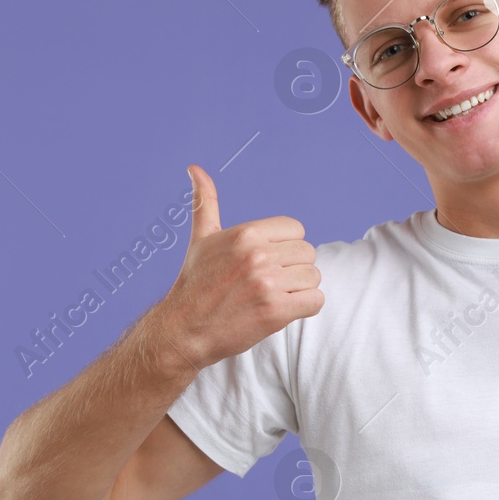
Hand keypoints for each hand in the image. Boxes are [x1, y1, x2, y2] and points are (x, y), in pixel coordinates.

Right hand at [151, 164, 323, 368]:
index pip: (297, 229)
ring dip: (299, 290)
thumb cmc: (194, 284)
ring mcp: (267, 283)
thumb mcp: (201, 239)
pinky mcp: (275, 311)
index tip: (266, 261)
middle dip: (293, 269)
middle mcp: (257, 255)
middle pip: (308, 253)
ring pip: (314, 277)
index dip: (286, 247)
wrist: (183, 331)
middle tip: (267, 283)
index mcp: (246, 234)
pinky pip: (315, 301)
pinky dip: (304, 308)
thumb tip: (195, 168)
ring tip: (271, 297)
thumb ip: (205, 202)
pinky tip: (281, 310)